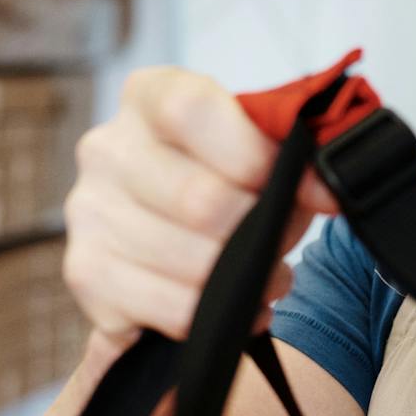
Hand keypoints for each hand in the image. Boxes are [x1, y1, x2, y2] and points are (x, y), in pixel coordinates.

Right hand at [63, 67, 338, 347]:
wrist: (173, 232)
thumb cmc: (224, 177)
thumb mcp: (260, 151)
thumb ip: (293, 158)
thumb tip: (328, 189)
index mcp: (148, 97)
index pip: (191, 111)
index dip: (251, 152)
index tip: (292, 180)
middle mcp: (106, 149)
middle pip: (199, 200)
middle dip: (259, 233)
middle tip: (282, 244)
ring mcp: (88, 212)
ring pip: (192, 262)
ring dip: (245, 281)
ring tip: (262, 277)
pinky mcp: (87, 273)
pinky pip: (173, 309)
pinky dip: (216, 318)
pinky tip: (231, 309)